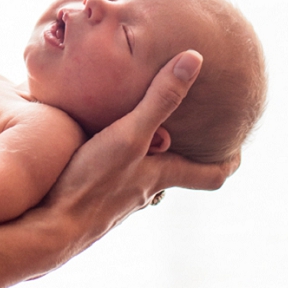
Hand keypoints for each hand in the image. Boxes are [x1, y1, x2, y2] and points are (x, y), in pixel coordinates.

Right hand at [37, 51, 237, 257]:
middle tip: (185, 130)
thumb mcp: (129, 134)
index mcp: (161, 175)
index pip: (210, 176)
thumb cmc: (93, 182)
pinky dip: (113, 163)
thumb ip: (160, 99)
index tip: (237, 150)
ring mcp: (116, 199)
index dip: (227, 162)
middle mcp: (142, 190)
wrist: (50, 228)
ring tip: (140, 132)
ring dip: (145, 157)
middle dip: (180, 153)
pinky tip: (94, 147)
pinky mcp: (90, 200)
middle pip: (173, 173)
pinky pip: (111, 178)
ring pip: (141, 176)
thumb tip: (194, 59)